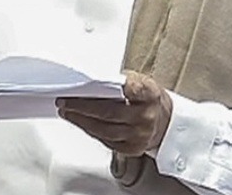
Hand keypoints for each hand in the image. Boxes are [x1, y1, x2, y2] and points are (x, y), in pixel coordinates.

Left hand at [58, 72, 173, 156]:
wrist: (165, 121)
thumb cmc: (148, 99)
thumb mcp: (142, 82)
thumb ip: (122, 82)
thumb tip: (93, 82)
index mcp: (149, 94)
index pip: (129, 89)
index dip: (107, 87)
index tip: (86, 84)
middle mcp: (146, 116)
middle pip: (109, 112)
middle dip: (83, 107)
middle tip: (66, 101)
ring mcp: (139, 135)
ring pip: (104, 130)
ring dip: (81, 121)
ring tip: (67, 112)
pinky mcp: (132, 149)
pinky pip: (105, 141)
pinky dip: (90, 131)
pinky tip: (81, 123)